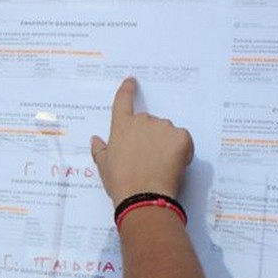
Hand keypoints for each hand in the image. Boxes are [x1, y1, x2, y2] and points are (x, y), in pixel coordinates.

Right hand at [91, 78, 193, 206]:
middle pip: (149, 122)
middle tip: (148, 159)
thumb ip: (100, 150)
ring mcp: (163, 127)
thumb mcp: (103, 166)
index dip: (127, 90)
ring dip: (166, 144)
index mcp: (122, 126)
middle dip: (150, 137)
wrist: (143, 196)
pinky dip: (182, 150)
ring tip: (160, 166)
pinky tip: (174, 165)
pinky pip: (183, 140)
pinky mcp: (181, 136)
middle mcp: (143, 121)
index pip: (123, 101)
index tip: (132, 81)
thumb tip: (95, 140)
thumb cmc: (120, 182)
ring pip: (167, 132)